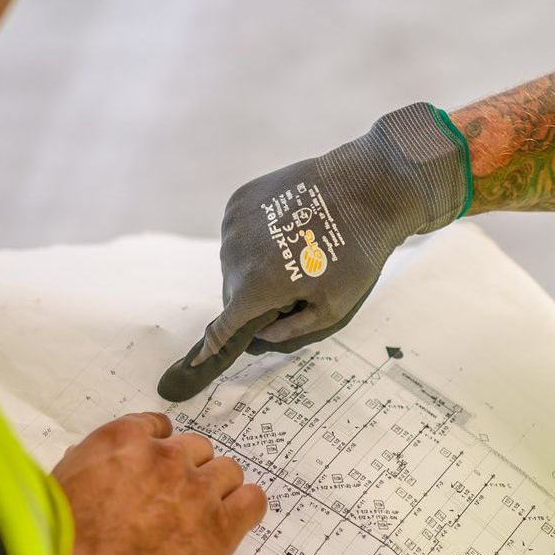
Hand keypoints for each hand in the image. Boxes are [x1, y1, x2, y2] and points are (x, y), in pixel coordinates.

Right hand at [53, 412, 266, 554]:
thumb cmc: (71, 547)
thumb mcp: (63, 490)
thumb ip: (88, 468)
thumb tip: (97, 465)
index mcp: (125, 441)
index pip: (158, 426)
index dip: (160, 448)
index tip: (159, 464)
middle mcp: (166, 458)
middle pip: (196, 448)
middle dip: (189, 469)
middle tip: (177, 497)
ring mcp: (198, 490)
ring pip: (228, 471)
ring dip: (218, 487)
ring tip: (204, 512)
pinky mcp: (222, 524)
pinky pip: (253, 500)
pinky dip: (246, 506)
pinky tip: (234, 519)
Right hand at [156, 103, 468, 400]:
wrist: (366, 185)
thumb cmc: (356, 254)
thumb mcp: (333, 309)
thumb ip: (290, 331)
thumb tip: (259, 336)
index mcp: (255, 287)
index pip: (221, 329)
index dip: (207, 352)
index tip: (188, 368)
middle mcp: (234, 256)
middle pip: (234, 295)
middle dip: (257, 299)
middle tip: (299, 284)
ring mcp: (233, 224)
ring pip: (234, 263)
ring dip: (256, 266)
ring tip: (299, 250)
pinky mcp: (238, 200)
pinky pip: (238, 233)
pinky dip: (256, 238)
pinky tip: (288, 227)